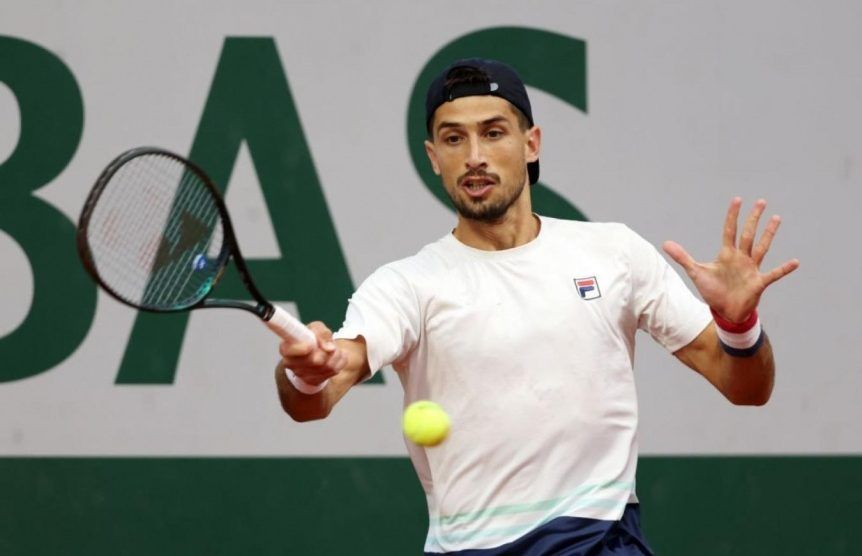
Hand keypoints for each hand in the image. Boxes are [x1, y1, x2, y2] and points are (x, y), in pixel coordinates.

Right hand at [279, 321, 346, 385]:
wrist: (314, 354)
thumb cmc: (311, 338)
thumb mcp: (316, 328)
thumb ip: (321, 332)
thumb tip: (329, 348)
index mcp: (286, 348)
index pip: (288, 350)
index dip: (301, 349)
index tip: (311, 346)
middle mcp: (291, 363)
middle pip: (314, 360)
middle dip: (326, 350)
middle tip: (326, 345)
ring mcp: (302, 375)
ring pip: (328, 365)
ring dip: (335, 354)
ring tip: (331, 349)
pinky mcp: (314, 381)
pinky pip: (335, 370)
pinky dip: (339, 361)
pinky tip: (333, 358)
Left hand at [662, 197, 799, 321]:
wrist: (725, 311)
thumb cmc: (713, 291)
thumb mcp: (696, 272)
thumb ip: (682, 257)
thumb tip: (665, 243)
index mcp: (727, 254)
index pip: (730, 230)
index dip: (732, 216)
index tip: (737, 199)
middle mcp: (741, 258)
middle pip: (748, 234)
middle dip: (753, 218)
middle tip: (761, 201)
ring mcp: (752, 269)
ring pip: (761, 247)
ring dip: (769, 233)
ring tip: (776, 218)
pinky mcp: (759, 282)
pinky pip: (774, 274)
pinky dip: (784, 269)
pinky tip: (795, 262)